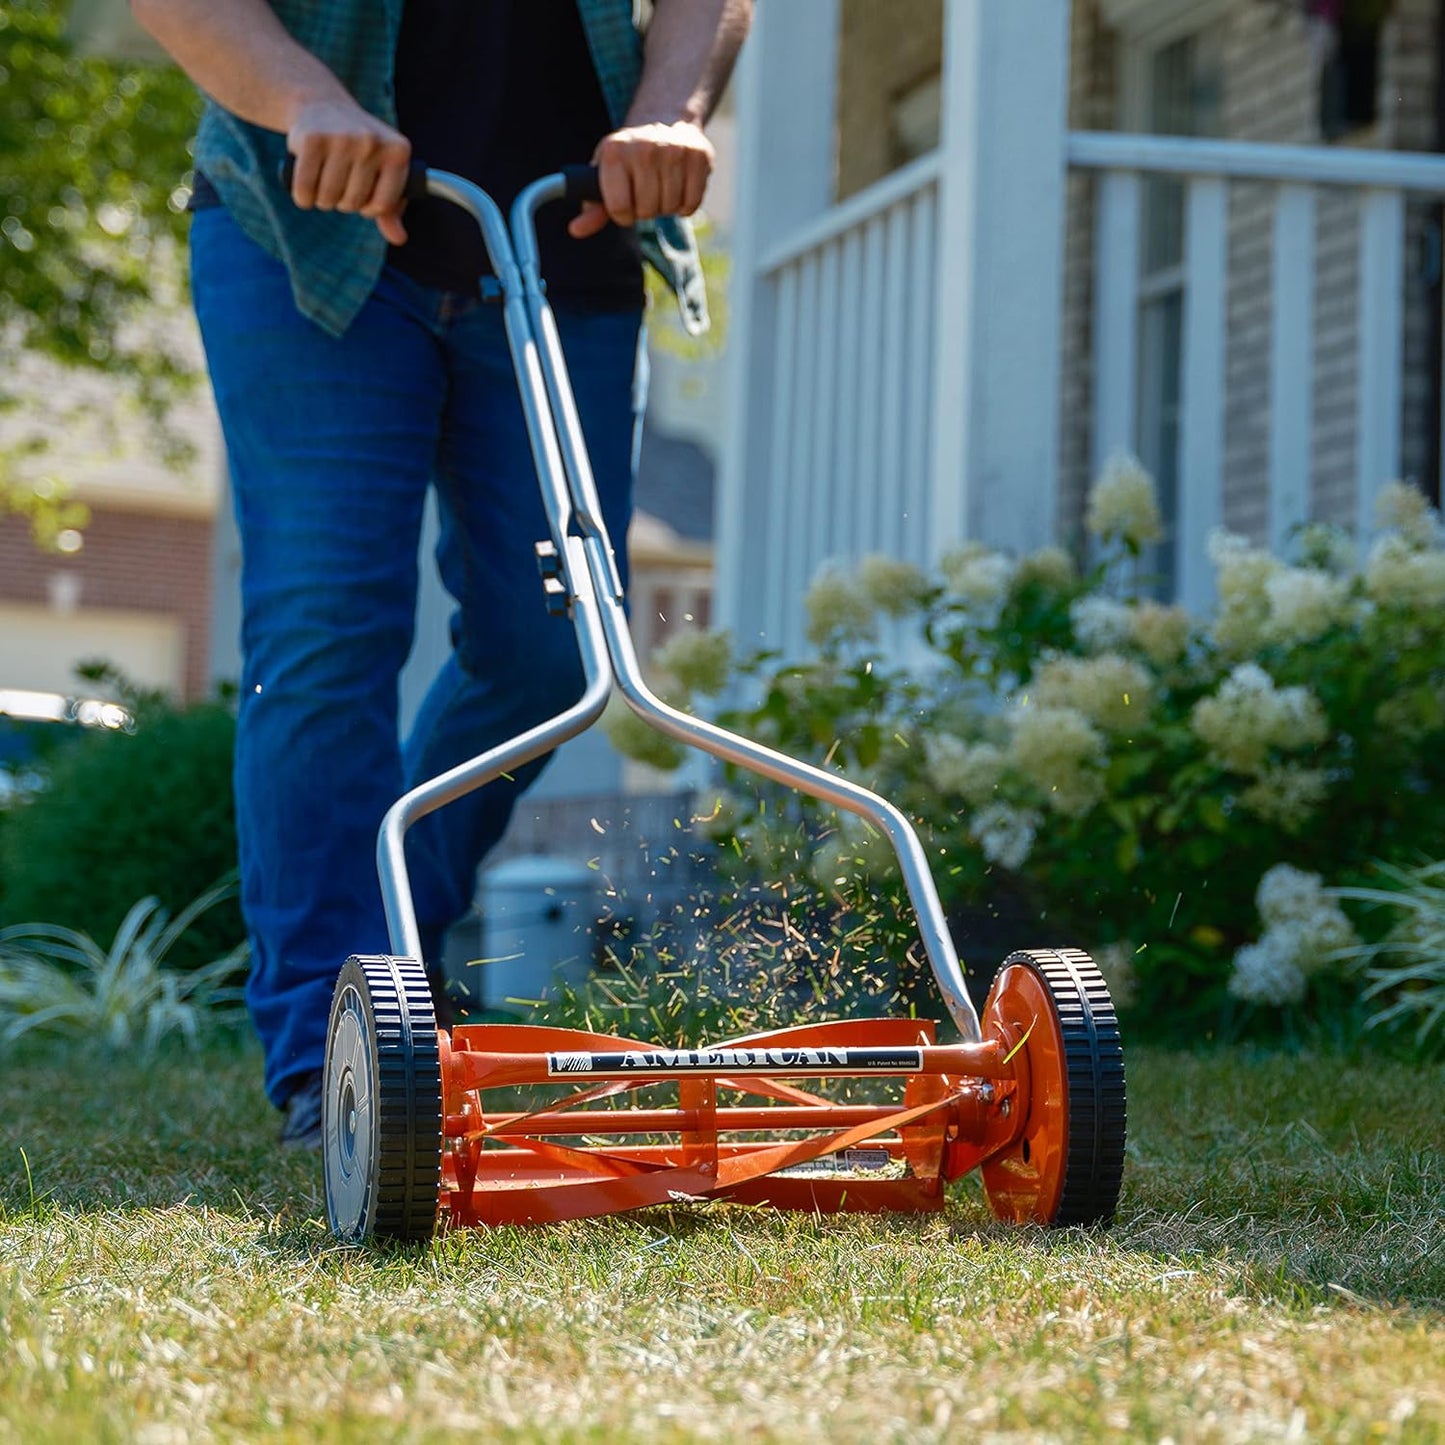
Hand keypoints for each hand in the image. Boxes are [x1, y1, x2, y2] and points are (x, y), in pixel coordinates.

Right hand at [286, 98, 412, 244]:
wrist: (322, 104)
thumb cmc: (359, 147)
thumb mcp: (381, 171)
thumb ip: (392, 207)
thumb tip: (399, 239)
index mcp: (398, 151)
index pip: (383, 205)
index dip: (369, 208)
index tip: (362, 195)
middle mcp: (372, 142)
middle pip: (353, 203)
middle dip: (342, 202)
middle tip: (338, 182)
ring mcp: (342, 138)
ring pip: (328, 198)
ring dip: (321, 200)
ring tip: (323, 180)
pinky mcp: (311, 139)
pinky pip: (304, 190)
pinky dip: (302, 197)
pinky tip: (304, 188)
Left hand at [569, 120, 713, 239]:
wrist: (665, 121)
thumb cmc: (629, 158)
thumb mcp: (606, 176)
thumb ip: (593, 206)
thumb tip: (576, 230)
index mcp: (614, 151)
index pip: (619, 208)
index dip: (623, 214)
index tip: (625, 203)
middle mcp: (643, 147)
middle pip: (646, 211)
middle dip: (645, 210)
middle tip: (646, 190)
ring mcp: (673, 149)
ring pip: (669, 208)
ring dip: (666, 206)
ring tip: (663, 185)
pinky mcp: (698, 155)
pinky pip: (691, 204)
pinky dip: (686, 205)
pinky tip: (680, 186)